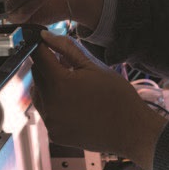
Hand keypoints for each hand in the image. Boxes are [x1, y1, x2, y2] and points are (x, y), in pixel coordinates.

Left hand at [31, 31, 167, 169]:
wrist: (132, 131)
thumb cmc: (117, 95)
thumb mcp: (94, 65)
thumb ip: (67, 48)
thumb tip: (45, 35)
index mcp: (59, 83)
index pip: (38, 56)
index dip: (43, 46)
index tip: (49, 43)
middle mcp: (50, 104)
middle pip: (37, 74)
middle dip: (48, 65)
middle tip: (68, 65)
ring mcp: (51, 122)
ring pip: (38, 93)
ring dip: (48, 85)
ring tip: (73, 86)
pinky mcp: (54, 134)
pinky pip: (46, 111)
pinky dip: (54, 104)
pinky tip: (74, 104)